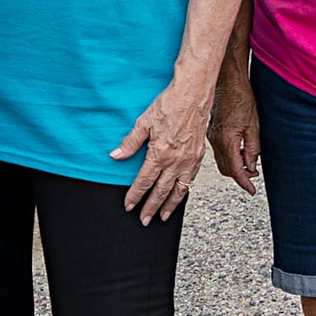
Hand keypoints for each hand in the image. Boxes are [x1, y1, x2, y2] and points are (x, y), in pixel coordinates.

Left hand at [111, 78, 213, 222]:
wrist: (193, 95)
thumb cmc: (169, 105)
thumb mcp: (143, 122)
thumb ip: (130, 142)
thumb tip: (116, 156)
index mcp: (159, 153)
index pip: (144, 181)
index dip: (135, 196)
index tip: (129, 206)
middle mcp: (176, 161)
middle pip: (160, 191)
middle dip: (151, 207)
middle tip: (144, 220)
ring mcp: (189, 160)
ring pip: (178, 190)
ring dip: (169, 205)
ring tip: (162, 216)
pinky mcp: (199, 156)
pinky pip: (191, 180)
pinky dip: (184, 191)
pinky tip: (179, 195)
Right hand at [209, 70, 261, 195]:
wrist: (227, 81)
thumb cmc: (241, 98)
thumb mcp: (254, 126)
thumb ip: (252, 149)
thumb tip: (251, 167)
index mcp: (227, 141)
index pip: (235, 170)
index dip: (244, 183)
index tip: (251, 190)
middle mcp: (216, 141)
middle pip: (226, 169)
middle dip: (240, 175)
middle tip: (254, 174)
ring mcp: (211, 136)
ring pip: (221, 161)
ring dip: (234, 165)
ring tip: (248, 161)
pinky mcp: (211, 131)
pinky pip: (218, 151)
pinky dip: (228, 156)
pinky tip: (238, 150)